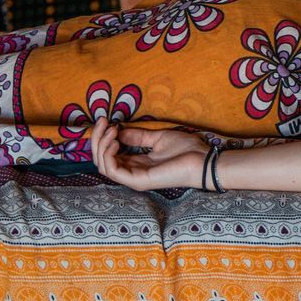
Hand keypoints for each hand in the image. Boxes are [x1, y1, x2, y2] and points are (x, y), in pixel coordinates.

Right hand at [89, 116, 206, 190]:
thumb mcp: (158, 138)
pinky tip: (116, 141)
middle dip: (97, 139)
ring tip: (111, 130)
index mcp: (137, 163)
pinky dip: (109, 155)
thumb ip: (138, 136)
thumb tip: (118, 130)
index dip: (103, 137)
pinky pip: (113, 171)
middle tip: (102, 121)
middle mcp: (132, 172)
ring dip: (101, 145)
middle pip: (101, 160)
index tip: (106, 120)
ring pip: (103, 166)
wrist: (203, 160)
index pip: (109, 154)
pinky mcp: (138, 181)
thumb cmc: (186, 150)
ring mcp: (134, 178)